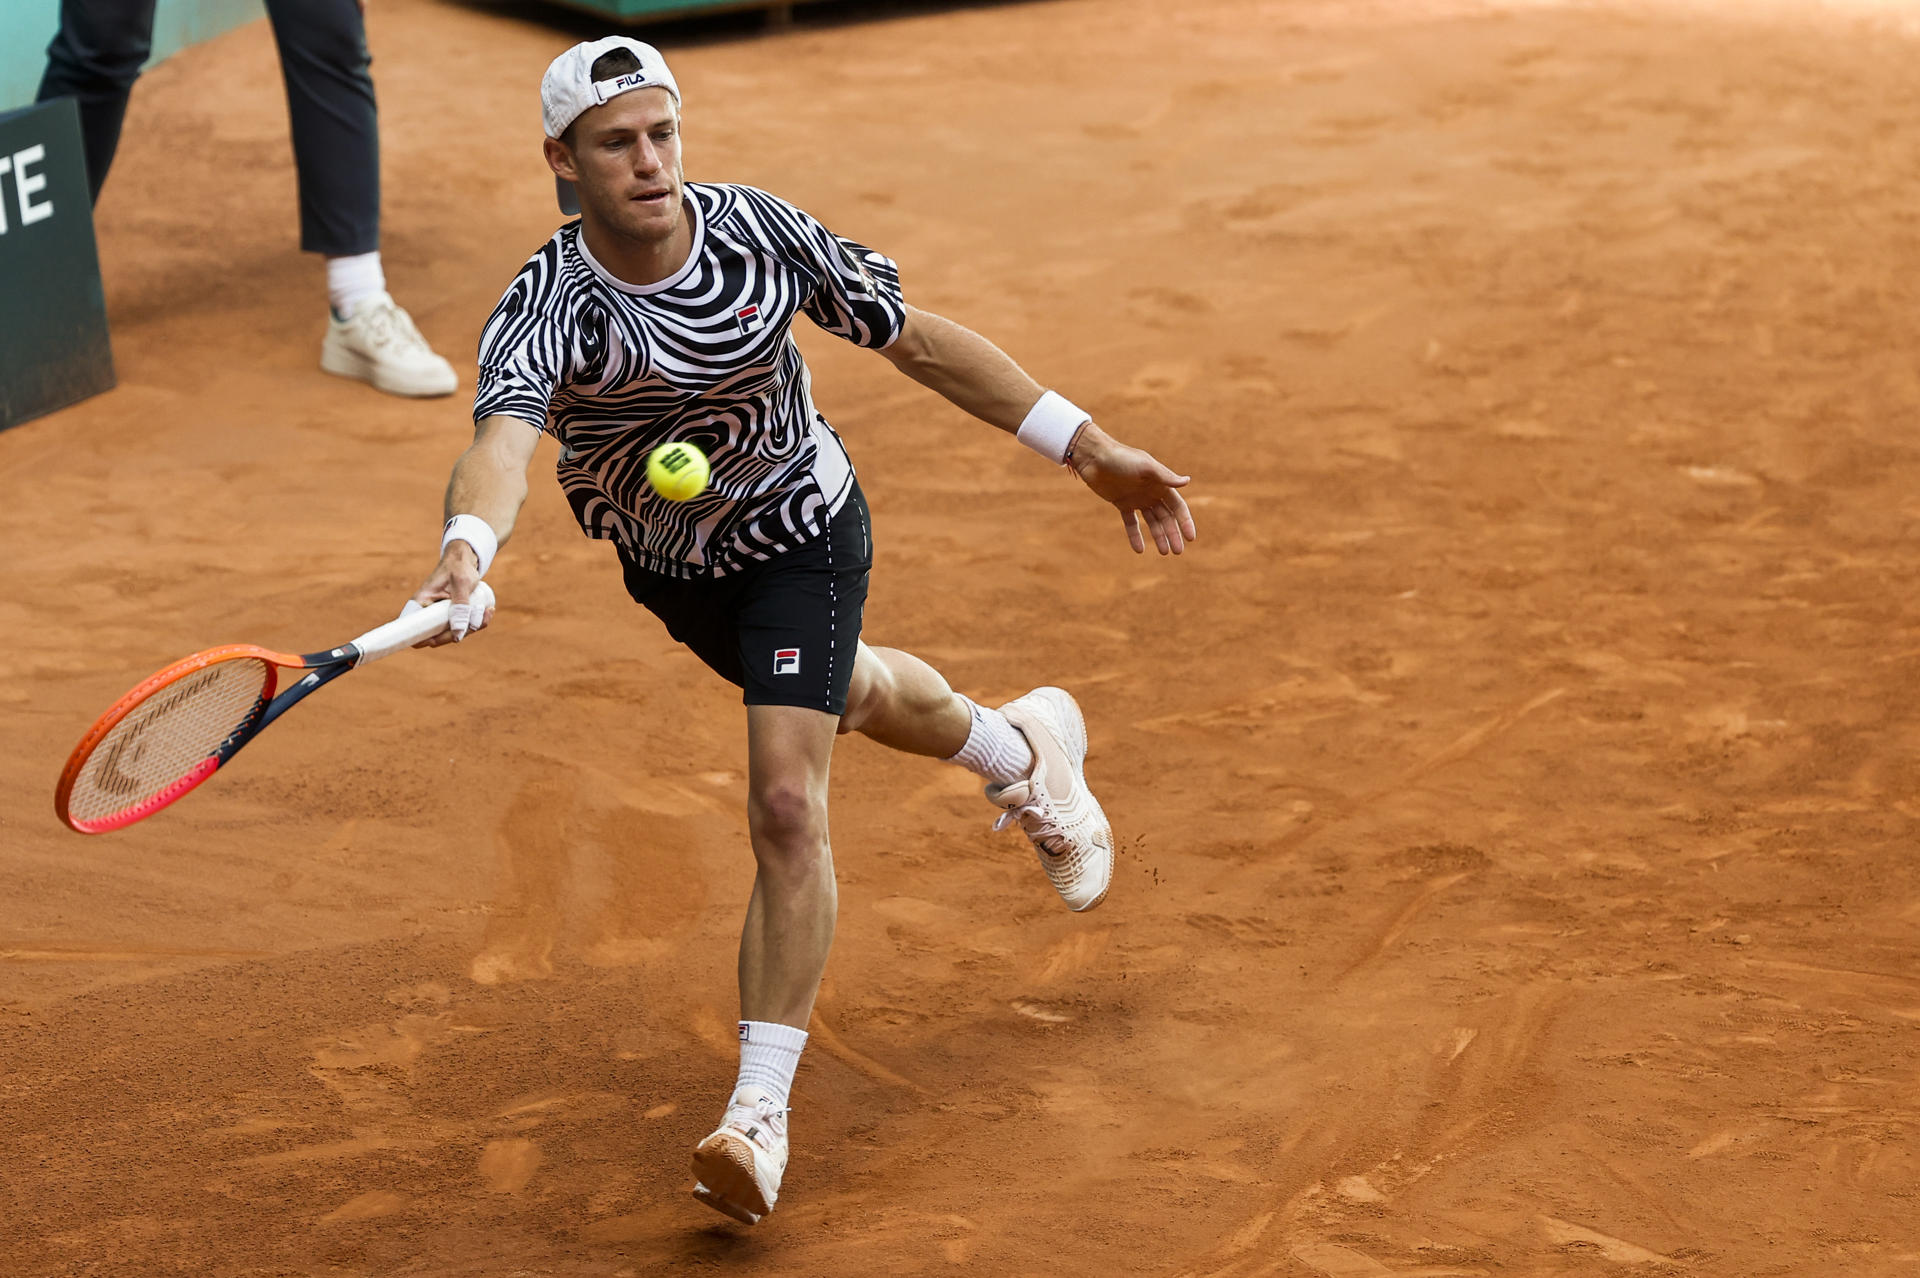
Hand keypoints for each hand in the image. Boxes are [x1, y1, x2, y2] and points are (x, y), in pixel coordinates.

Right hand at [409, 542, 492, 646]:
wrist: (465, 558)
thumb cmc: (459, 566)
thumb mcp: (461, 584)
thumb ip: (460, 608)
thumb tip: (457, 636)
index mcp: (420, 603)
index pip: (412, 631)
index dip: (424, 640)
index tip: (444, 637)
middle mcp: (427, 613)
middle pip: (437, 637)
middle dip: (460, 632)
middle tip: (478, 614)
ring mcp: (439, 616)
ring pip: (453, 634)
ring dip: (472, 626)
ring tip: (485, 609)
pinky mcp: (451, 616)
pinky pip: (463, 627)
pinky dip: (476, 622)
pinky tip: (487, 610)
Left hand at [1067, 423, 1197, 554]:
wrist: (1094, 457)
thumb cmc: (1122, 458)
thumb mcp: (1145, 467)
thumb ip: (1165, 476)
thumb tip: (1187, 481)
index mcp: (1160, 483)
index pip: (1178, 506)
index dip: (1185, 522)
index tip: (1191, 538)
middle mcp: (1151, 492)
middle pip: (1166, 517)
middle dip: (1173, 534)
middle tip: (1178, 552)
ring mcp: (1137, 499)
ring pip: (1152, 522)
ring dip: (1159, 536)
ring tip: (1164, 552)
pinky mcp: (1122, 503)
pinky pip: (1131, 523)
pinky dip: (1135, 536)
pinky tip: (1139, 550)